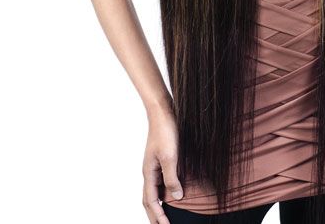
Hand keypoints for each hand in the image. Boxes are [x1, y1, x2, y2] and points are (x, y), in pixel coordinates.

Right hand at [142, 108, 183, 223]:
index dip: (158, 216)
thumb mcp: (170, 156)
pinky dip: (164, 192)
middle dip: (155, 215)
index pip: (150, 202)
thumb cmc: (165, 131)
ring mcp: (154, 165)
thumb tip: (176, 198)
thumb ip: (172, 178)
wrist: (163, 111)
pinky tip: (172, 193)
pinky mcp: (161, 159)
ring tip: (166, 216)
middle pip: (149, 200)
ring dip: (159, 205)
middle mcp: (149, 172)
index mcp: (148, 173)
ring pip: (154, 191)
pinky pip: (160, 181)